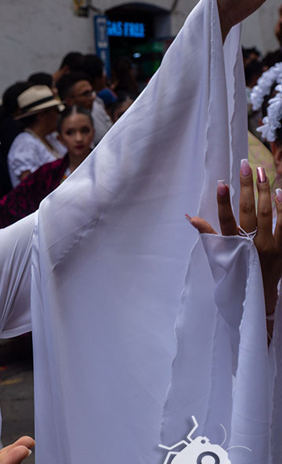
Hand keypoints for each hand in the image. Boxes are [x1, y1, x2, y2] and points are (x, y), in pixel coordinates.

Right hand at [188, 160, 281, 321]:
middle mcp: (250, 244)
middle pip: (248, 210)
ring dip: (264, 190)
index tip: (221, 183)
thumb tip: (190, 217)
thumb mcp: (217, 257)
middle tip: (245, 166)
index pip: (225, 220)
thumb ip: (207, 235)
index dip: (222, 202)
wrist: (258, 297)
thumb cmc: (234, 275)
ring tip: (261, 171)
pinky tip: (280, 192)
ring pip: (267, 213)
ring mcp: (268, 245)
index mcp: (231, 247)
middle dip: (246, 186)